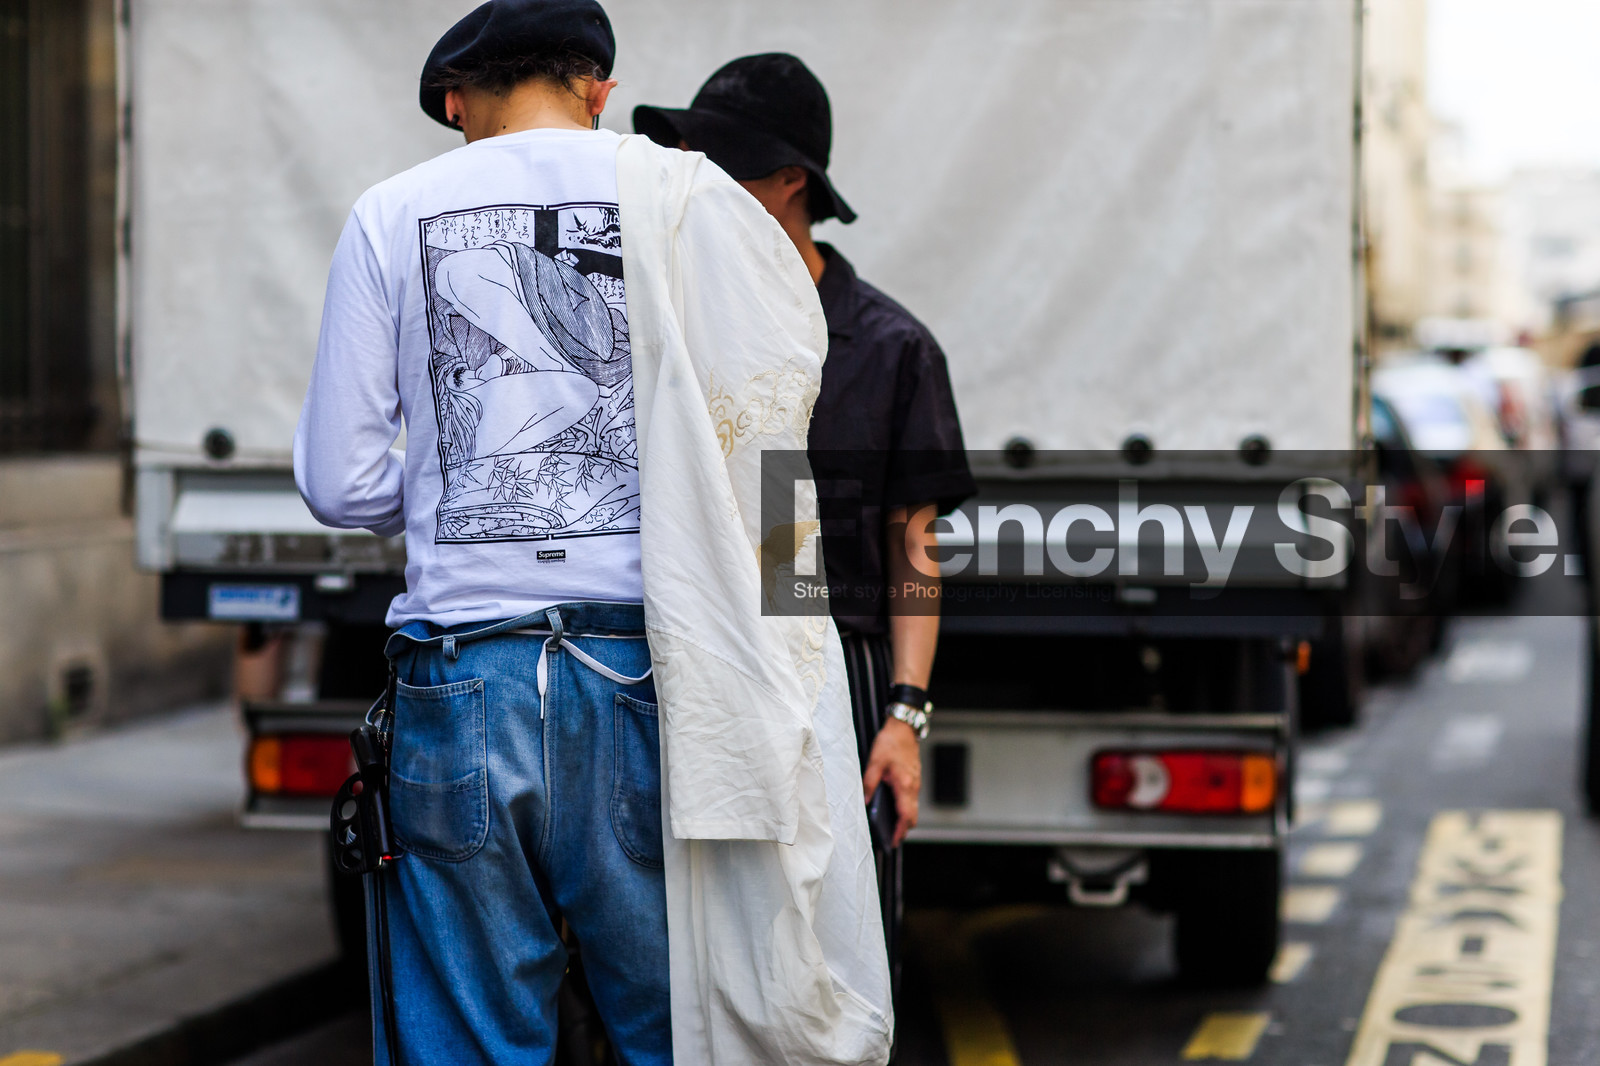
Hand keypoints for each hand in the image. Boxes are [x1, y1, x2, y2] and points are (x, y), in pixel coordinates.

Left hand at [861, 718, 921, 846]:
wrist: (904, 728)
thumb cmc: (890, 742)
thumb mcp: (875, 761)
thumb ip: (869, 782)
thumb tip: (865, 801)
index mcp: (904, 784)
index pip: (905, 815)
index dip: (899, 831)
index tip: (892, 841)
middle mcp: (913, 786)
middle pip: (912, 816)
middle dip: (903, 829)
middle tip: (890, 838)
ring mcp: (916, 783)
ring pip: (913, 808)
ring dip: (904, 819)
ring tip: (889, 826)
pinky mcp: (914, 778)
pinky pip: (912, 799)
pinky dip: (905, 808)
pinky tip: (893, 807)